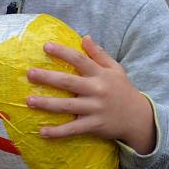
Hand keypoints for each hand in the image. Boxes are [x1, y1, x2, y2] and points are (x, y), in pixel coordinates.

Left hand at [25, 36, 155, 154]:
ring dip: (47, 104)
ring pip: (67, 106)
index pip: (79, 60)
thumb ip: (99, 53)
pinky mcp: (94, 125)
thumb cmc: (122, 90)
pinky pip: (73, 129)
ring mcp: (95, 109)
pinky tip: (42, 132)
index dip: (62, 52)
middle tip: (29, 74)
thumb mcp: (115, 69)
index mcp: (100, 74)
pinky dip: (58, 132)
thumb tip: (85, 37)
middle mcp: (96, 90)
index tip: (45, 46)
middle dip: (48, 78)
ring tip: (29, 100)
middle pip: (68, 82)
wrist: (140, 118)